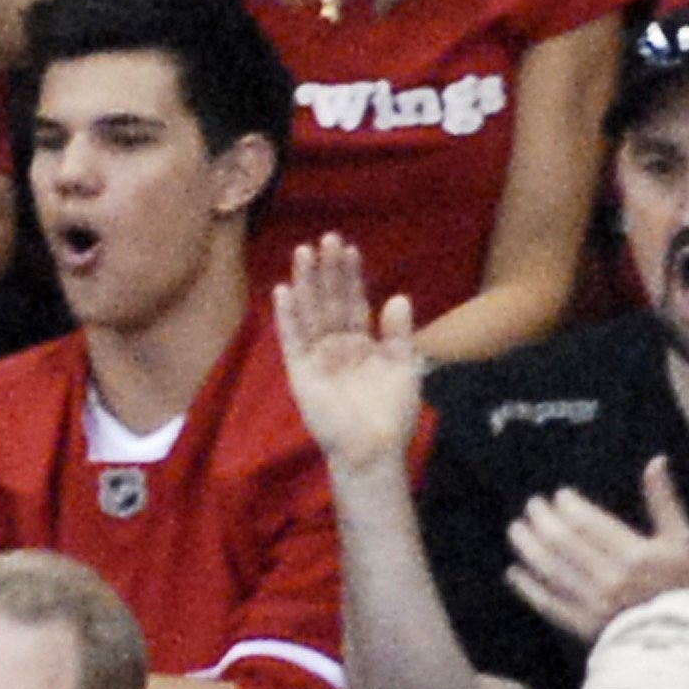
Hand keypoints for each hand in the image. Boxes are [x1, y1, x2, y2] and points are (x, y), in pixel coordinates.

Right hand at [274, 236, 422, 477]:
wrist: (373, 449)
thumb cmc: (392, 413)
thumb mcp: (404, 368)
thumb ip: (399, 333)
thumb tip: (398, 296)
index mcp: (362, 341)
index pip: (353, 300)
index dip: (350, 276)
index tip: (348, 248)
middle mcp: (337, 343)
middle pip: (329, 300)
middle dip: (327, 270)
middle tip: (325, 238)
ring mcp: (317, 356)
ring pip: (310, 312)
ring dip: (306, 283)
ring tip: (303, 252)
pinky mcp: (300, 372)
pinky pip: (292, 339)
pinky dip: (288, 316)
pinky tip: (284, 290)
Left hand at [506, 456, 688, 642]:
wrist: (681, 640)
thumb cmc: (681, 584)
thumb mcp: (680, 540)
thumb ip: (663, 500)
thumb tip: (656, 460)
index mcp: (634, 554)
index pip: (588, 523)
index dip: (567, 506)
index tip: (559, 496)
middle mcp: (611, 578)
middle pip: (563, 543)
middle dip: (542, 520)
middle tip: (532, 506)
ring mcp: (594, 604)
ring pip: (550, 570)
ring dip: (528, 547)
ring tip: (517, 530)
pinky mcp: (582, 626)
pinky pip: (548, 603)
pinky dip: (528, 587)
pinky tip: (514, 572)